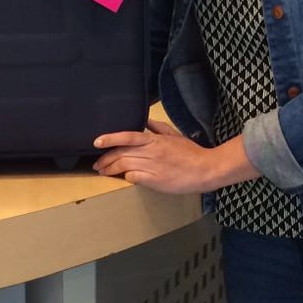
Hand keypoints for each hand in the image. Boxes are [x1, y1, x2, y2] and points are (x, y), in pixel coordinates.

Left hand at [92, 119, 243, 194]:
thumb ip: (159, 128)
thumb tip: (146, 121)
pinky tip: (124, 178)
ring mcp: (153, 167)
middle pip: (122, 153)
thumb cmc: (191, 153)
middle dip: (105, 159)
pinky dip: (126, 177)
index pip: (128, 136)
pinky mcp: (156, 181)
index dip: (111, 138)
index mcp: (155, 140)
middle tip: (98, 165)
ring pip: (125, 166)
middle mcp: (151, 152)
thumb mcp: (175, 135)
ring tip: (103, 172)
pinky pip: (135, 178)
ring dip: (111, 169)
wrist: (205, 169)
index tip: (97, 142)